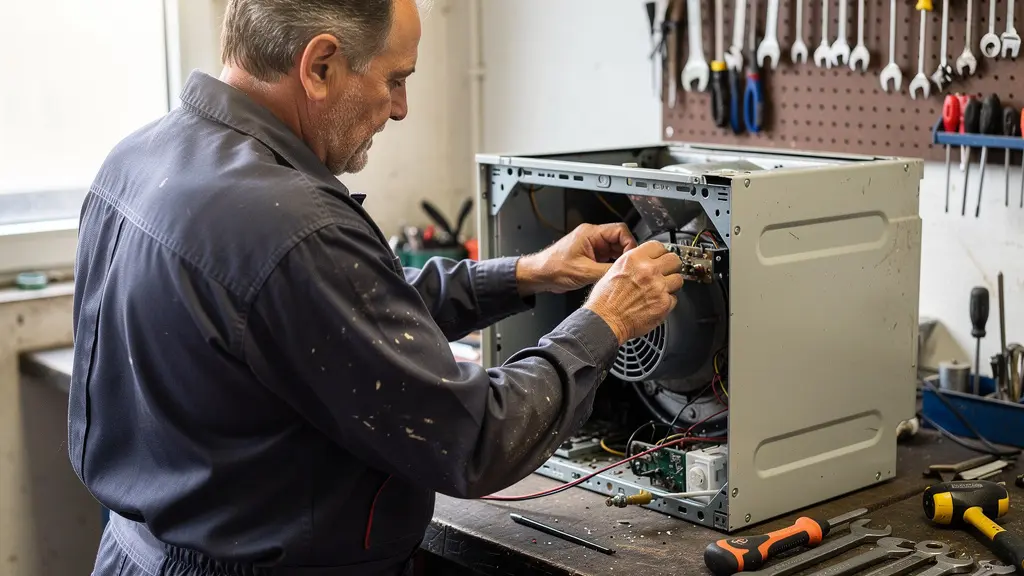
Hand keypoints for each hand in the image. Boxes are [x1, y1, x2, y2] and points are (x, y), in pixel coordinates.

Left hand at [516, 223, 636, 295]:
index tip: (631, 257)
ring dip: (619, 261)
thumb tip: (625, 272)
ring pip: (615, 250)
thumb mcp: (584, 272)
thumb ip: (607, 271)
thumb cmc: (552, 268)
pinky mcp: (591, 257)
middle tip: (627, 267)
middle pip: (620, 240)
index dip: (630, 243)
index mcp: (590, 233)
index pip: (621, 230)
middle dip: (625, 254)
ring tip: (619, 273)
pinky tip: (611, 276)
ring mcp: (592, 247)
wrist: (539, 275)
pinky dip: (612, 266)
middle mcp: (592, 237)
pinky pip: (608, 258)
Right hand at [583, 240, 683, 344]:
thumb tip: (644, 262)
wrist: (605, 321)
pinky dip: (667, 301)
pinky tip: (656, 303)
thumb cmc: (604, 301)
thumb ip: (633, 264)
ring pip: (678, 279)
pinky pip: (674, 298)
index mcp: (634, 259)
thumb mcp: (613, 271)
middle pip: (674, 259)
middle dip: (671, 266)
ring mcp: (658, 287)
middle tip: (666, 272)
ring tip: (660, 290)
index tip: (660, 258)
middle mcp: (648, 271)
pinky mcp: (664, 303)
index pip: (658, 246)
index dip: (660, 253)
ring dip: (671, 284)